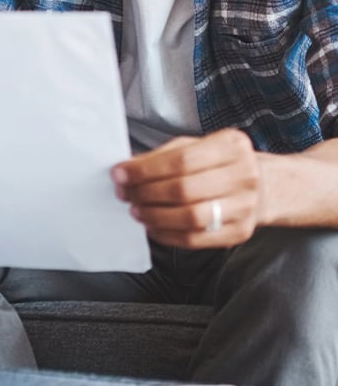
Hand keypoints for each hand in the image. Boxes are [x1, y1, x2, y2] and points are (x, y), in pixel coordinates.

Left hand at [112, 129, 262, 247]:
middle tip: (124, 194)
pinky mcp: (240, 232)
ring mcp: (245, 207)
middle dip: (146, 193)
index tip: (120, 174)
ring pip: (191, 217)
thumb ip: (163, 156)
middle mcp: (244, 176)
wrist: (266, 186)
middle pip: (184, 189)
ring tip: (136, 210)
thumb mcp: (196, 146)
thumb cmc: (220, 163)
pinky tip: (152, 226)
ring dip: (155, 216)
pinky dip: (168, 234)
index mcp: (232, 146)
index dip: (145, 169)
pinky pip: (197, 239)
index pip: (181, 160)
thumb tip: (126, 169)